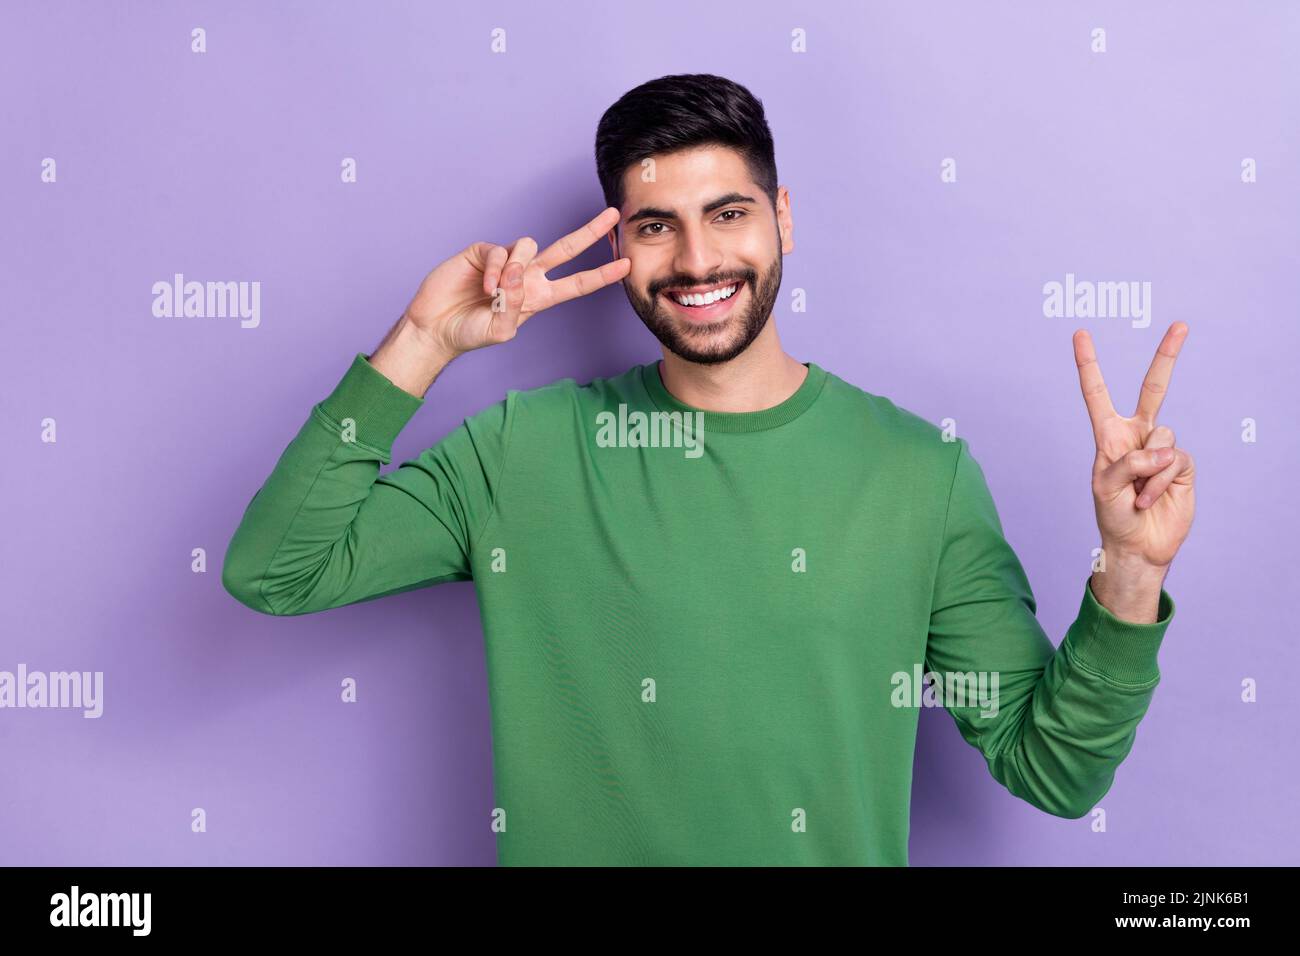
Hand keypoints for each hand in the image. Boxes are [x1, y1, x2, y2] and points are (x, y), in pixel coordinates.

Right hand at [402, 207, 630, 356]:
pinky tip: (485, 289)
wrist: (436, 327)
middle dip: (590, 231)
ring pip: (529, 245)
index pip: (577, 283)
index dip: (602, 274)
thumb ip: (515, 308)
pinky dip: (495, 271)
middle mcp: (527, 276)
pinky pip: (500, 252)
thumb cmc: (470, 333)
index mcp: (539, 297)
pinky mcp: (484, 252)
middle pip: (566, 249)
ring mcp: (506, 262)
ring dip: (517, 268)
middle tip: (613, 214)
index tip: (626, 264)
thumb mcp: (500, 331)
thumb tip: (518, 276)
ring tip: (498, 292)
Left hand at [1074, 322, 1195, 570]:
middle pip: (1154, 389)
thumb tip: (1162, 451)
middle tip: (1181, 325)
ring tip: (1137, 494)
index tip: (1081, 333)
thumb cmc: (1112, 514)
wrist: (1137, 544)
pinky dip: (1159, 483)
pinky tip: (1150, 499)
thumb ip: (1129, 463)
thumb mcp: (1105, 487)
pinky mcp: (1181, 466)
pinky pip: (1174, 461)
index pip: (1097, 393)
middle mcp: (1136, 435)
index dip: (1089, 364)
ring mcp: (1161, 449)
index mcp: (1109, 434)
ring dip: (1147, 472)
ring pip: (1162, 438)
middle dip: (1167, 356)